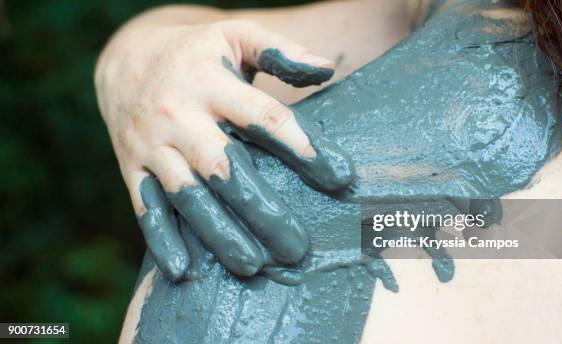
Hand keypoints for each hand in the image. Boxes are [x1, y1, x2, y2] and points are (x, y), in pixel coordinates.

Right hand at [95, 19, 354, 280]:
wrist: (126, 60)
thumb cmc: (197, 53)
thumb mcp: (236, 35)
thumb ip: (280, 52)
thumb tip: (327, 68)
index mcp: (211, 81)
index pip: (264, 118)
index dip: (304, 149)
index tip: (339, 178)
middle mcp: (178, 114)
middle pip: (224, 168)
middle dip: (261, 210)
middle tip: (297, 246)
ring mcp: (151, 144)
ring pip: (187, 195)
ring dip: (219, 233)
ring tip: (253, 267)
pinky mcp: (131, 166)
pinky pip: (145, 206)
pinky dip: (162, 240)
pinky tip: (184, 270)